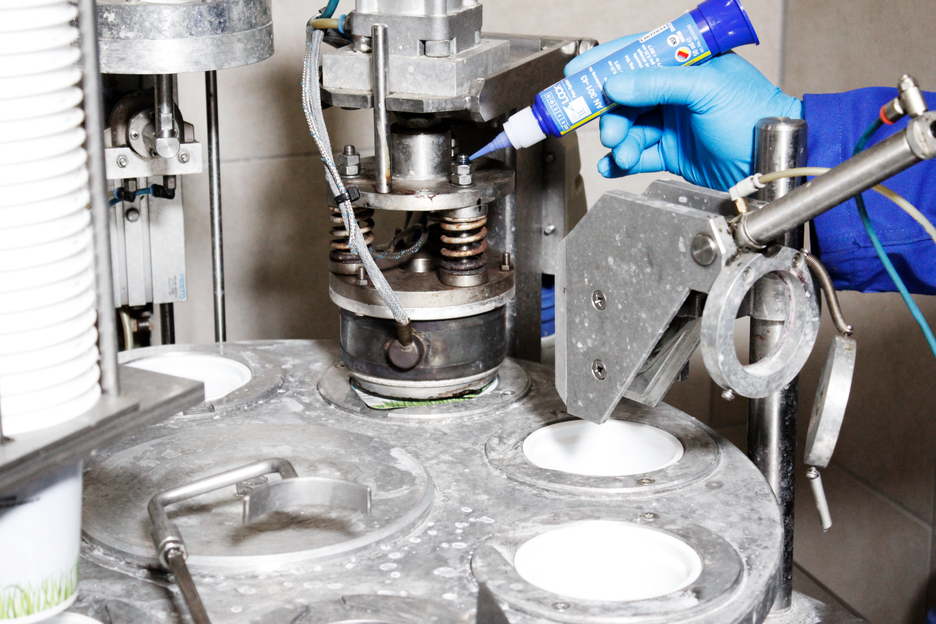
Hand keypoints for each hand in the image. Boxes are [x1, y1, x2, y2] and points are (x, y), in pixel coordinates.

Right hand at [565, 35, 801, 191]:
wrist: (771, 159)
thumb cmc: (754, 115)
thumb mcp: (706, 87)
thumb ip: (658, 82)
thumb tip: (616, 82)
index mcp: (686, 63)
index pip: (637, 54)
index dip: (605, 62)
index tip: (577, 73)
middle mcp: (676, 91)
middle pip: (626, 96)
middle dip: (611, 112)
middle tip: (609, 129)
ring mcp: (672, 123)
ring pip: (629, 128)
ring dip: (619, 140)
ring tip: (623, 151)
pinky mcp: (671, 153)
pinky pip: (637, 154)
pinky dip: (622, 161)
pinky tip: (615, 164)